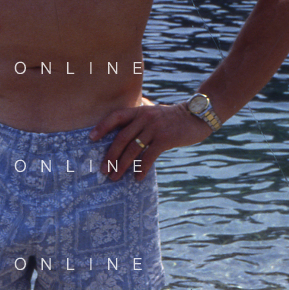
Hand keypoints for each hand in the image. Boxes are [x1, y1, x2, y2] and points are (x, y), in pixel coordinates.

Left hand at [89, 98, 211, 180]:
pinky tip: (137, 178)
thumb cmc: (172, 119)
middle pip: (121, 138)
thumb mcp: (153, 115)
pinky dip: (142, 169)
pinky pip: (149, 156)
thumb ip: (139, 123)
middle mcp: (145, 117)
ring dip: (122, 165)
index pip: (116, 117)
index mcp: (139, 111)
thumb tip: (123, 142)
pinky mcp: (166, 138)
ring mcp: (155, 128)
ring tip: (115, 177)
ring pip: (133, 149)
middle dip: (110, 156)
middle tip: (103, 170)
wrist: (196, 117)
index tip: (91, 138)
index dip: (102, 127)